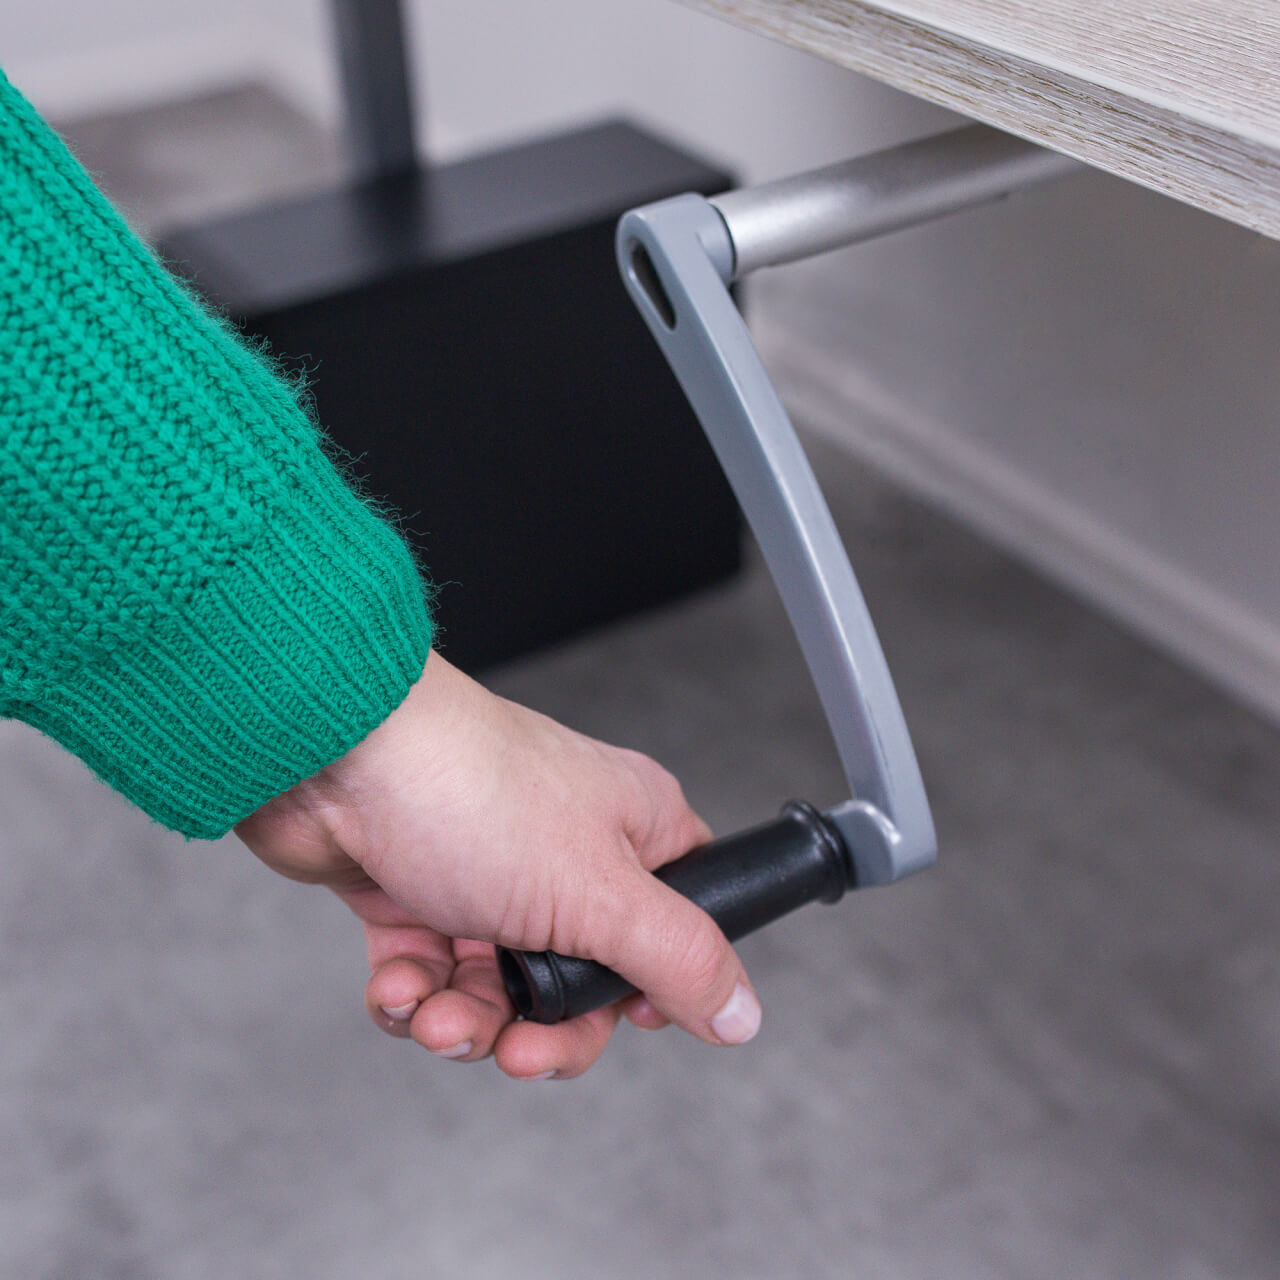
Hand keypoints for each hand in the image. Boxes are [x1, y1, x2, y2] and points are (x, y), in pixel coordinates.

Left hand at [234, 651, 761, 1078]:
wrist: (336, 754)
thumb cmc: (470, 790)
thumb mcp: (600, 892)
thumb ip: (679, 958)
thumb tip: (740, 1011)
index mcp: (632, 833)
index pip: (677, 926)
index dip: (650, 986)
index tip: (619, 1018)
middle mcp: (565, 852)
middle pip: (580, 981)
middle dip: (540, 1030)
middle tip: (514, 1048)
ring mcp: (489, 873)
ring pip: (497, 988)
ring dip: (462, 1018)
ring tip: (432, 1013)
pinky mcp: (418, 892)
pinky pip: (430, 975)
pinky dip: (411, 995)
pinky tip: (396, 985)